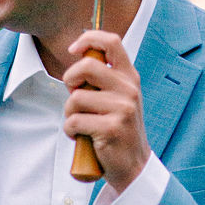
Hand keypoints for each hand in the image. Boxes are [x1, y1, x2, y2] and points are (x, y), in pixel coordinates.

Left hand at [63, 30, 150, 193]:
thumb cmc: (118, 129)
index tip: (73, 49)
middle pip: (86, 67)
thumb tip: (79, 56)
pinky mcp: (111, 129)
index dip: (89, 38)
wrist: (134, 165)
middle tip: (74, 95)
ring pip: (76, 98)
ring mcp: (122, 109)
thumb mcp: (119, 98)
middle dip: (70, 80)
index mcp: (130, 77)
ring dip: (69, 113)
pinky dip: (70, 131)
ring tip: (81, 123)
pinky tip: (81, 137)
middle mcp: (129, 90)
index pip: (111, 42)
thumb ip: (104, 79)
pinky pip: (74, 122)